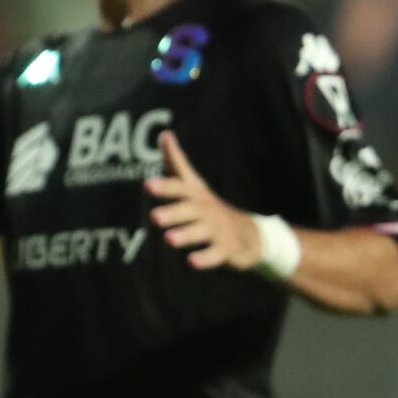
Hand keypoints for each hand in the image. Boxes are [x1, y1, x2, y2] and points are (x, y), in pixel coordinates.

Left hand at [147, 130, 262, 270]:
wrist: (250, 234)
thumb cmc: (210, 207)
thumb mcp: (194, 184)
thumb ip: (177, 162)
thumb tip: (165, 134)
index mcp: (197, 196)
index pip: (181, 188)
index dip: (165, 187)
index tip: (147, 186)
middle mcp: (207, 211)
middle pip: (191, 210)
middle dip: (174, 213)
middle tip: (154, 217)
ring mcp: (219, 230)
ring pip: (202, 232)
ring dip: (186, 235)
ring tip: (168, 239)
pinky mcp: (227, 249)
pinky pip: (216, 254)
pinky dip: (206, 258)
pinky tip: (192, 263)